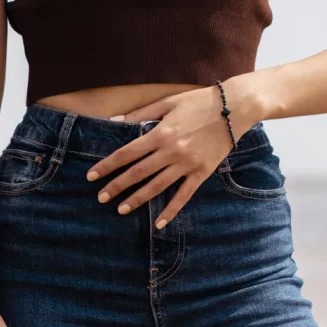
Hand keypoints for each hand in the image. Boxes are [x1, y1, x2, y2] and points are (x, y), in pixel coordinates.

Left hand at [88, 79, 258, 227]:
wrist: (234, 108)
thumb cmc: (199, 102)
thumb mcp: (167, 103)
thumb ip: (139, 114)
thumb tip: (113, 121)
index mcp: (160, 133)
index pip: (127, 153)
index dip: (107, 165)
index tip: (92, 176)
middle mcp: (171, 151)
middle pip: (138, 173)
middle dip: (117, 186)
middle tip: (101, 198)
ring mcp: (187, 164)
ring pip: (157, 186)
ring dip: (138, 199)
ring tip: (121, 210)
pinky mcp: (201, 173)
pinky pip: (183, 196)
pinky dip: (171, 211)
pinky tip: (159, 224)